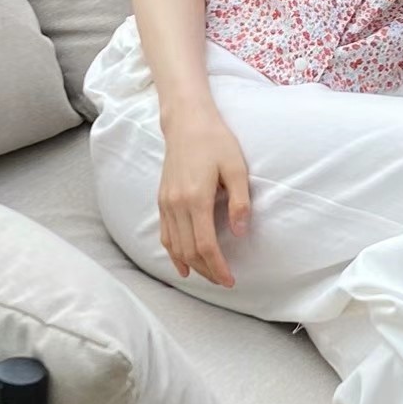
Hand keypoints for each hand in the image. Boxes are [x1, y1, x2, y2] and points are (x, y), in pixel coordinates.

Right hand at [157, 108, 250, 286]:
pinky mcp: (162, 199)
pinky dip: (172, 253)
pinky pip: (165, 234)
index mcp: (196, 198)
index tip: (230, 280)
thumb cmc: (216, 142)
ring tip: (208, 275)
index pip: (205, 245)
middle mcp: (176, 204)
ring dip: (191, 265)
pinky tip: (182, 264)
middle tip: (223, 281)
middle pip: (188, 251)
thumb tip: (240, 233)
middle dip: (206, 271)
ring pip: (174, 246)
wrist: (187, 122)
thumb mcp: (236, 168)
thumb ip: (240, 202)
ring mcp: (166, 202)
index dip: (218, 267)